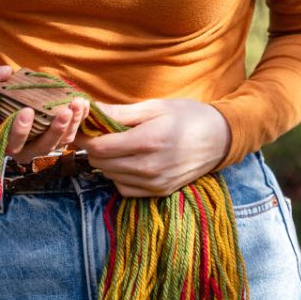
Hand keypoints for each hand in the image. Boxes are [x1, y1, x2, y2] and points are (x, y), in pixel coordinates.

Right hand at [0, 66, 90, 164]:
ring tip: (78, 104)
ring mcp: (38, 143)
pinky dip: (77, 120)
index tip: (27, 112)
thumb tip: (6, 72)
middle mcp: (20, 148)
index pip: (10, 143)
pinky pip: (68, 132)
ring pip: (58, 142)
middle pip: (41, 147)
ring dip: (70, 125)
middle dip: (54, 131)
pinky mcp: (53, 134)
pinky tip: (83, 104)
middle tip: (64, 112)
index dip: (19, 131)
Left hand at [75, 99, 230, 196]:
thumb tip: (90, 110)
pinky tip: (129, 159)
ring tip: (116, 143)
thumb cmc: (186, 116)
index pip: (98, 147)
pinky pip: (124, 188)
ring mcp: (154, 184)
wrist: (219, 139)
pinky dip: (119, 175)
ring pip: (110, 176)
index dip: (84, 136)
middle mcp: (149, 168)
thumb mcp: (154, 106)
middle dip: (93, 146)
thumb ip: (120, 112)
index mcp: (147, 142)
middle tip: (97, 131)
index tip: (81, 125)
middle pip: (101, 163)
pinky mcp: (159, 193)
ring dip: (106, 160)